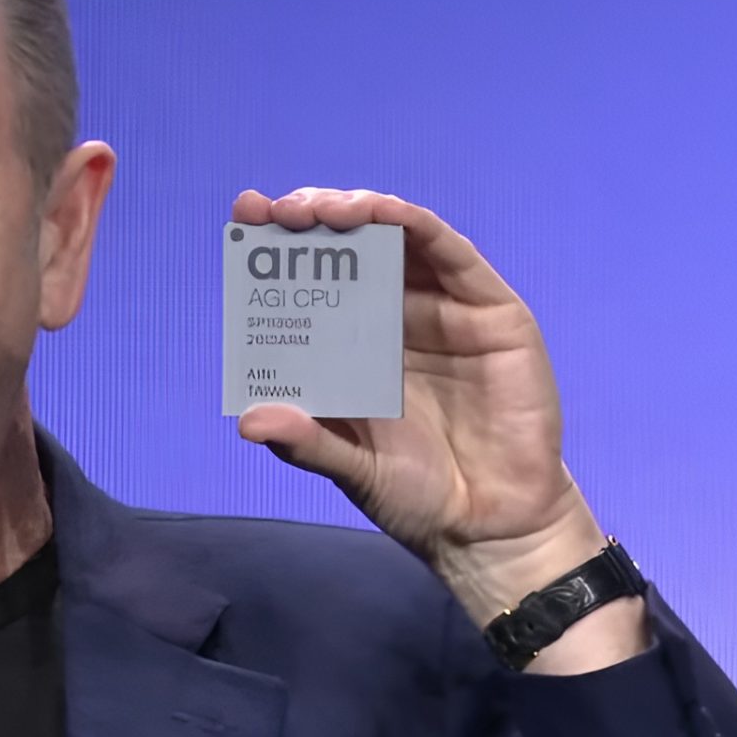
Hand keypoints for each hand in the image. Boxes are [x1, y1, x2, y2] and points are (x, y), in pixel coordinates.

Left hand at [232, 188, 645, 669]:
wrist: (492, 527)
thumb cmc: (418, 495)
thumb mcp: (352, 469)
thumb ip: (308, 442)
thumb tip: (248, 422)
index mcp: (354, 346)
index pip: (312, 280)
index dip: (279, 245)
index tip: (243, 218)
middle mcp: (396, 318)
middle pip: (351, 248)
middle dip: (311, 218)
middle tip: (275, 211)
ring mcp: (445, 310)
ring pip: (399, 239)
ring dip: (357, 210)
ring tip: (319, 209)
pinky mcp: (492, 312)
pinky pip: (451, 254)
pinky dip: (413, 224)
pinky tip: (380, 213)